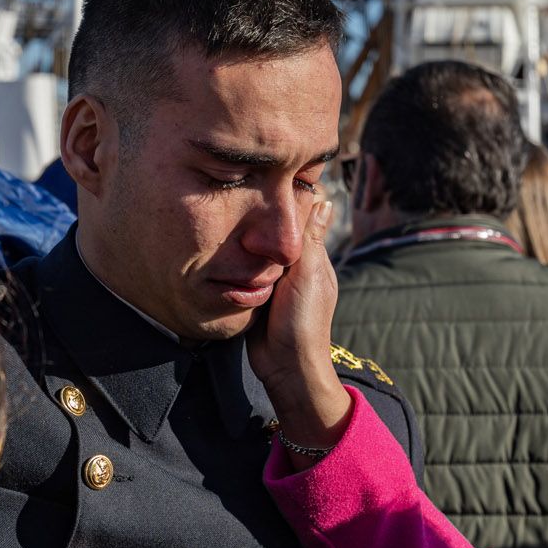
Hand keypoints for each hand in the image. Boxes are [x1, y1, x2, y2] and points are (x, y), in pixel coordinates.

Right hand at [248, 200, 352, 463]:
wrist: (285, 367)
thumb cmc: (303, 320)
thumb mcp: (308, 273)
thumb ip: (311, 238)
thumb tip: (324, 200)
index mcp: (314, 258)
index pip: (303, 219)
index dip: (289, 202)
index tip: (269, 180)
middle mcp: (295, 267)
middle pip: (277, 234)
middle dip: (262, 220)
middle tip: (239, 198)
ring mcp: (275, 283)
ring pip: (258, 252)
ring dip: (246, 243)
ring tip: (227, 220)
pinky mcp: (256, 295)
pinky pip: (245, 272)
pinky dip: (237, 264)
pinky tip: (223, 251)